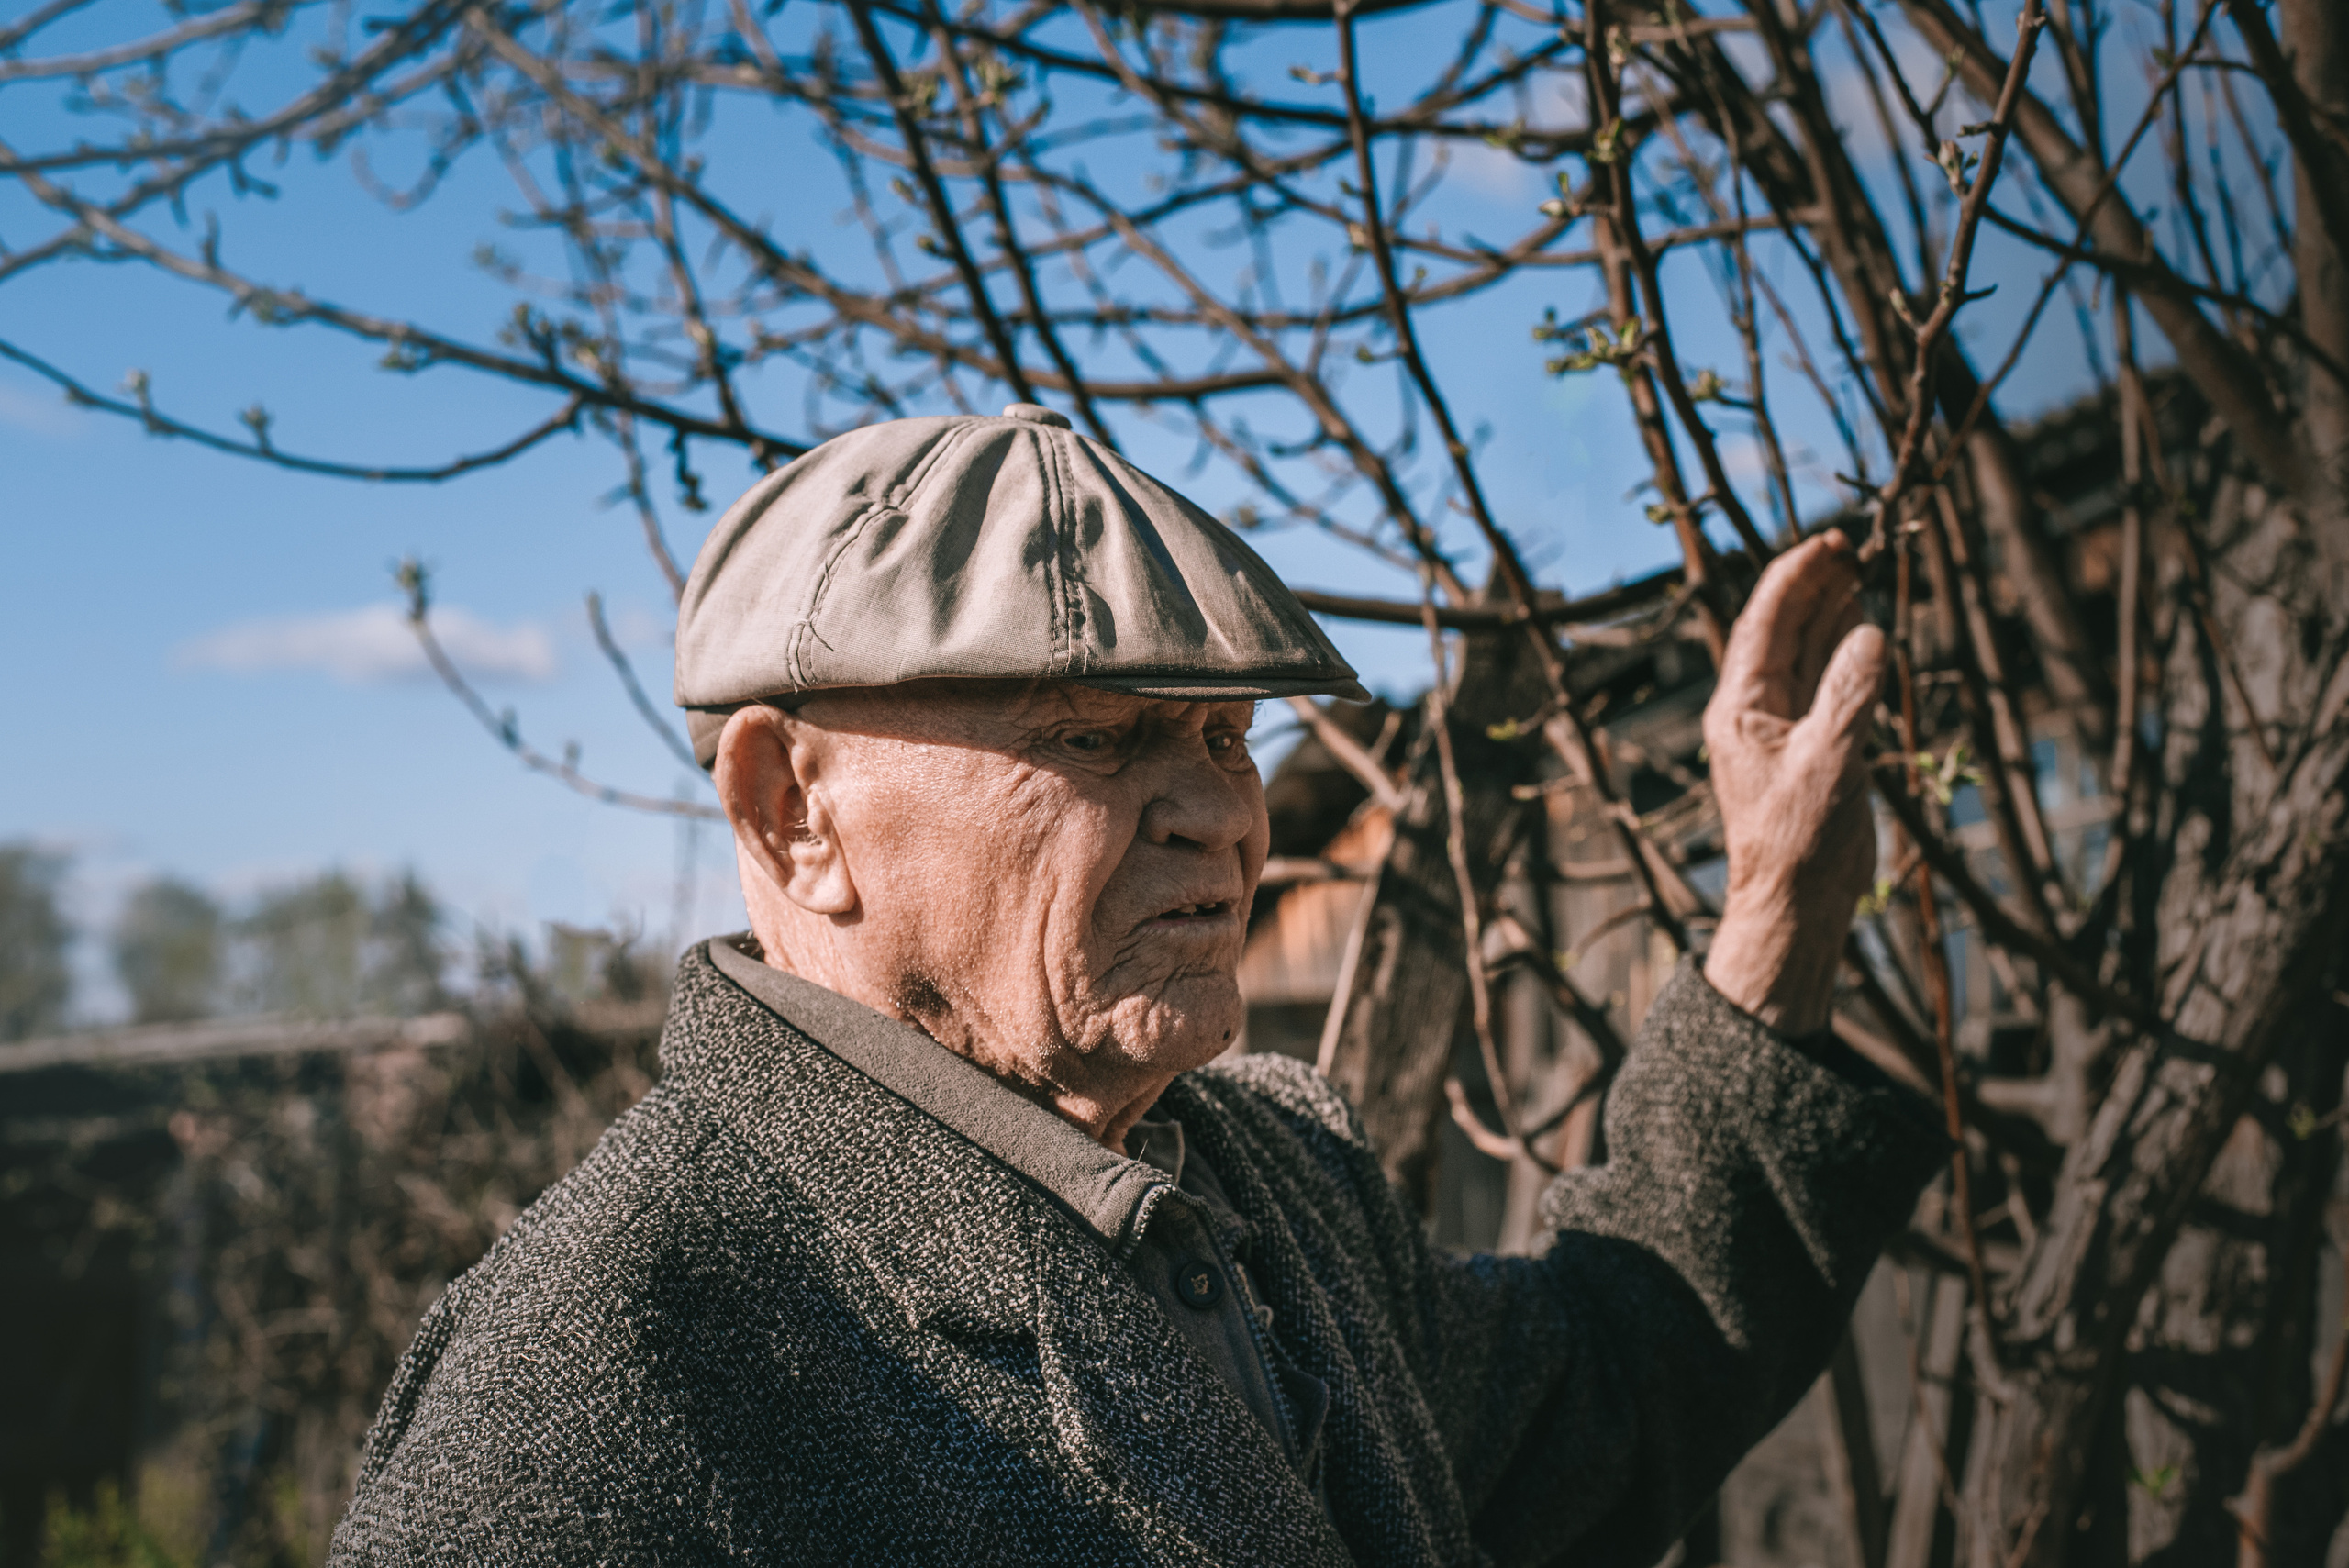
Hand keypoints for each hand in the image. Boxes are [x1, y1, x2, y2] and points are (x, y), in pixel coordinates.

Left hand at [1701, 533, 1886, 1035]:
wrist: (1796, 904)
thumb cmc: (1800, 842)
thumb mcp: (1831, 762)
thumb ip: (1850, 695)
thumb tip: (1868, 630)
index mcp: (1739, 708)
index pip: (1763, 623)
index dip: (1794, 577)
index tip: (1827, 543)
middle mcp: (1753, 711)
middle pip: (1781, 630)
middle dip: (1812, 586)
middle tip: (1848, 546)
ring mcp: (1780, 728)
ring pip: (1803, 654)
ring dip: (1828, 613)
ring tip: (1857, 572)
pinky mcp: (1808, 747)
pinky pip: (1822, 685)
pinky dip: (1841, 652)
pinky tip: (1861, 627)